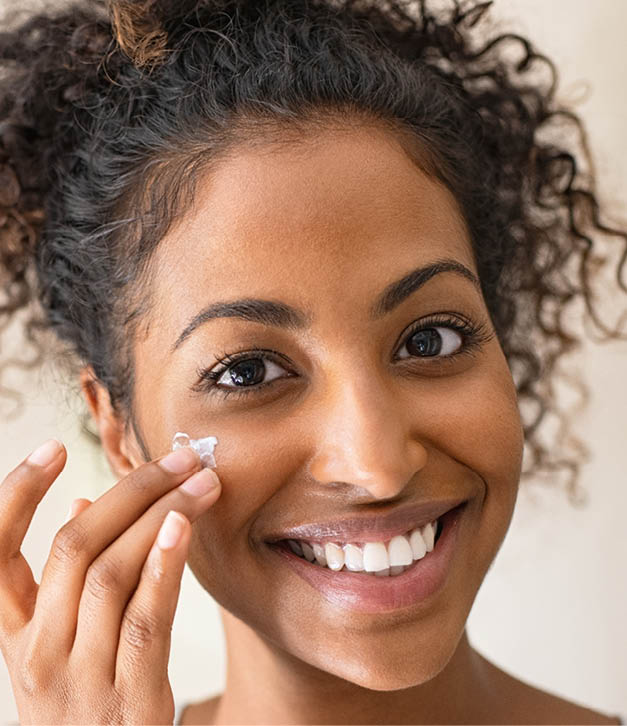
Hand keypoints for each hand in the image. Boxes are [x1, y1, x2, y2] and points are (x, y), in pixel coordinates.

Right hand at [0, 438, 220, 723]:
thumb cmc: (88, 700)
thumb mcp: (61, 644)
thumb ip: (66, 578)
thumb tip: (83, 500)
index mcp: (17, 635)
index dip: (17, 496)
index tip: (54, 448)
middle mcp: (39, 654)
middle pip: (72, 547)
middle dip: (130, 492)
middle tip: (177, 457)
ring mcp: (82, 679)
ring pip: (110, 574)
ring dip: (159, 515)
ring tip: (198, 481)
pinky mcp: (132, 699)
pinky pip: (145, 620)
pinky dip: (163, 567)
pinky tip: (183, 527)